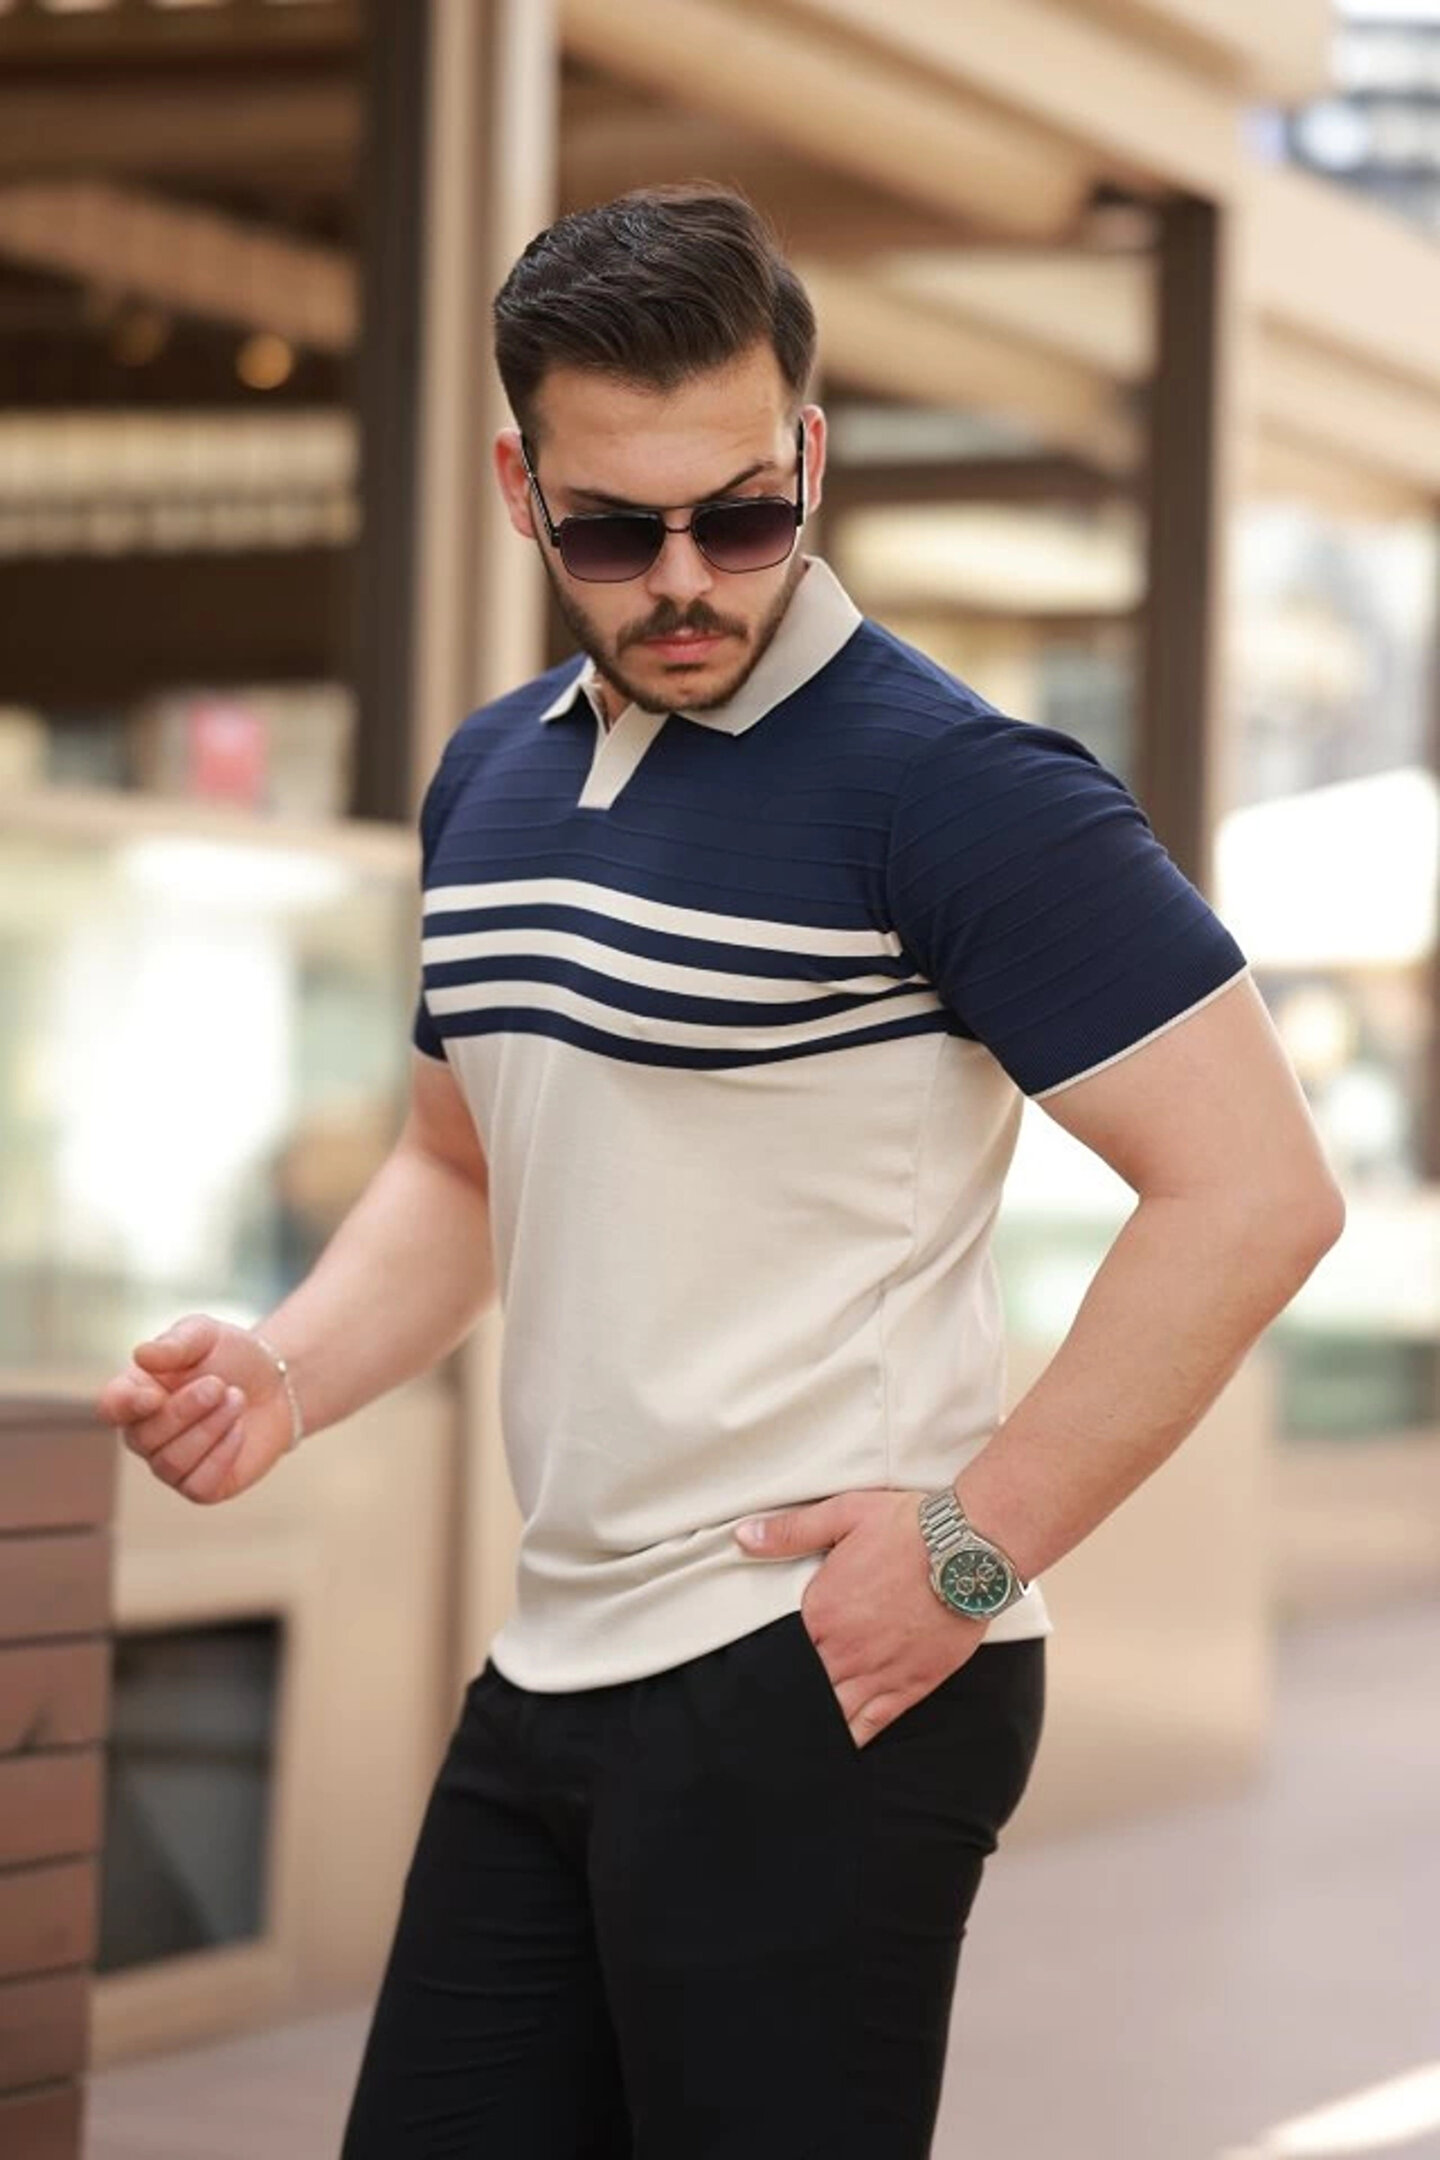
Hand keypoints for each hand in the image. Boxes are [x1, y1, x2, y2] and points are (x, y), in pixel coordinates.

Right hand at [94, 1313, 295, 1505]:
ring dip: (210, 1428)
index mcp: (136, 1393)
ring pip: (172, 1463)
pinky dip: (223, 1455)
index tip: (154, 1395)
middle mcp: (146, 1433)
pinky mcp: (201, 1486)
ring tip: (237, 1399)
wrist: (276, 1383)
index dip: (126, 1406)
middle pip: (145, 1437)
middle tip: (220, 1385)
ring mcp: (170, 1464)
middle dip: (186, 1410)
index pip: (111, 1408)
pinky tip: (239, 1430)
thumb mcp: (205, 1335)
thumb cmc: (231, 1357)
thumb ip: (174, 1343)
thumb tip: (141, 1355)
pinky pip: (198, 1485)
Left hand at [735, 1489, 987, 1747]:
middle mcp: (843, 1649)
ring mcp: (877, 1672)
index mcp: (820, 1611)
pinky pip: (872, 1725)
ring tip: (793, 1744)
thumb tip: (743, 1537)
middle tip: (765, 1716)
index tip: (754, 1674)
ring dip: (812, 1724)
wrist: (970, 1547)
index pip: (778, 1649)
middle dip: (786, 1699)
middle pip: (801, 1687)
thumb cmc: (908, 1527)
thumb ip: (790, 1531)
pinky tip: (836, 1751)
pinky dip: (850, 1740)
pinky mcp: (910, 1686)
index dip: (767, 1662)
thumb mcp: (843, 1515)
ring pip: (832, 1713)